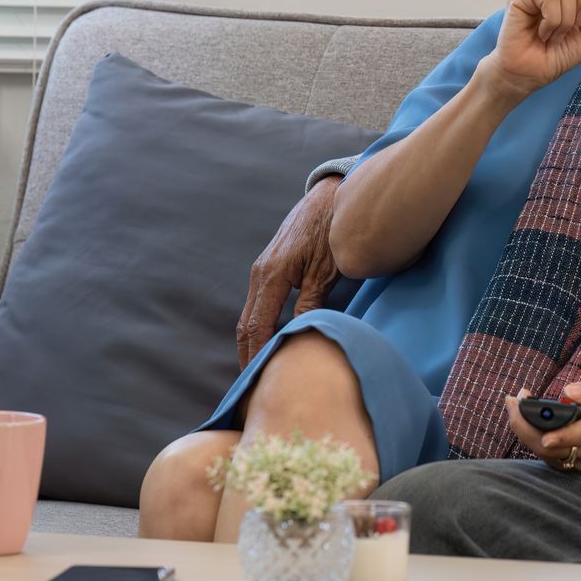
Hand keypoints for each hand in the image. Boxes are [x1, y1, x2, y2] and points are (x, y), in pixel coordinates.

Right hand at [237, 174, 342, 364]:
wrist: (333, 194)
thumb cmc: (334, 230)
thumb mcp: (327, 270)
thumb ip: (311, 304)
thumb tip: (299, 335)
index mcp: (272, 275)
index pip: (257, 326)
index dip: (256, 355)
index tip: (259, 379)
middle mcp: (261, 272)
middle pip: (246, 324)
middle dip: (248, 354)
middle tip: (253, 385)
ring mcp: (263, 268)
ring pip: (251, 313)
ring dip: (252, 341)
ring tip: (260, 369)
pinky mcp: (272, 265)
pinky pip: (260, 302)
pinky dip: (260, 324)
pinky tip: (269, 339)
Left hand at [502, 376, 580, 472]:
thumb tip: (568, 392)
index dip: (564, 435)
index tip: (546, 435)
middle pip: (556, 448)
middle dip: (529, 428)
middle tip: (513, 403)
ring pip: (547, 454)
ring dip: (525, 431)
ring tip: (513, 405)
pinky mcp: (569, 467)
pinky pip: (545, 456)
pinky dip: (530, 437)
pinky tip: (522, 418)